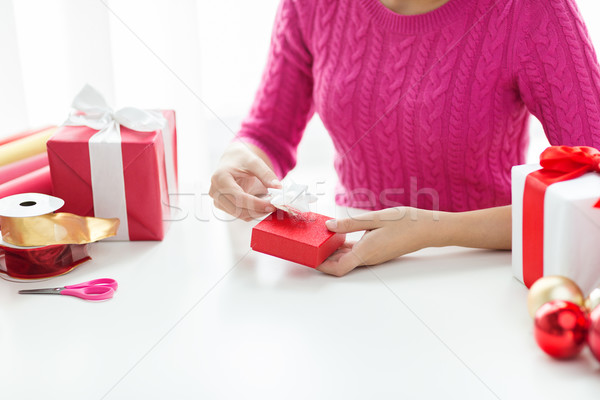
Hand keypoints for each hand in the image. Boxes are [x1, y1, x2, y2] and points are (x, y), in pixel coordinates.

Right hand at [210, 142, 281, 220]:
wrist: (232, 160)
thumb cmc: (241, 159)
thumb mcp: (254, 162)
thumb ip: (266, 174)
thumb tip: (278, 187)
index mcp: (220, 178)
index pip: (238, 197)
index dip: (256, 204)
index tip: (271, 205)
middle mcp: (215, 191)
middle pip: (238, 209)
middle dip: (258, 210)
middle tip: (274, 206)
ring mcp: (218, 200)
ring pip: (239, 215)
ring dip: (256, 213)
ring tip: (269, 205)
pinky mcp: (223, 206)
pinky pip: (240, 215)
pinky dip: (253, 213)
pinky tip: (262, 206)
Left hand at [317, 207, 445, 276]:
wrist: (428, 229)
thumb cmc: (405, 222)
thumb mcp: (375, 218)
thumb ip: (350, 224)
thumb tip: (328, 227)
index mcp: (366, 252)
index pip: (338, 268)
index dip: (321, 267)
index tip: (309, 258)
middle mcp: (368, 258)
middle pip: (340, 265)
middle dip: (323, 258)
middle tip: (308, 246)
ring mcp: (373, 256)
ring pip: (347, 259)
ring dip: (333, 252)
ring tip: (319, 238)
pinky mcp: (376, 251)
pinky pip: (356, 253)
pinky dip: (344, 248)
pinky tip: (338, 235)